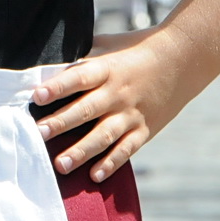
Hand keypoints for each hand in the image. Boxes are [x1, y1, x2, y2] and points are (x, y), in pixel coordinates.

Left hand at [31, 28, 189, 182]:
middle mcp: (118, 93)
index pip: (79, 78)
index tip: (36, 96)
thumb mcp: (109, 45)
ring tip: (60, 165)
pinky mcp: (144, 129)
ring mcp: (132, 113)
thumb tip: (51, 61)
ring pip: (103, 135)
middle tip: (38, 134)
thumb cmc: (137, 49)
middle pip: (86, 110)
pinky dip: (111, 163)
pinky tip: (95, 175)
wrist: (182, 59)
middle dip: (61, 123)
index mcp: (107, 69)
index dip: (58, 87)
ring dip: (81, 151)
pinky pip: (126, 149)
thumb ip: (83, 55)